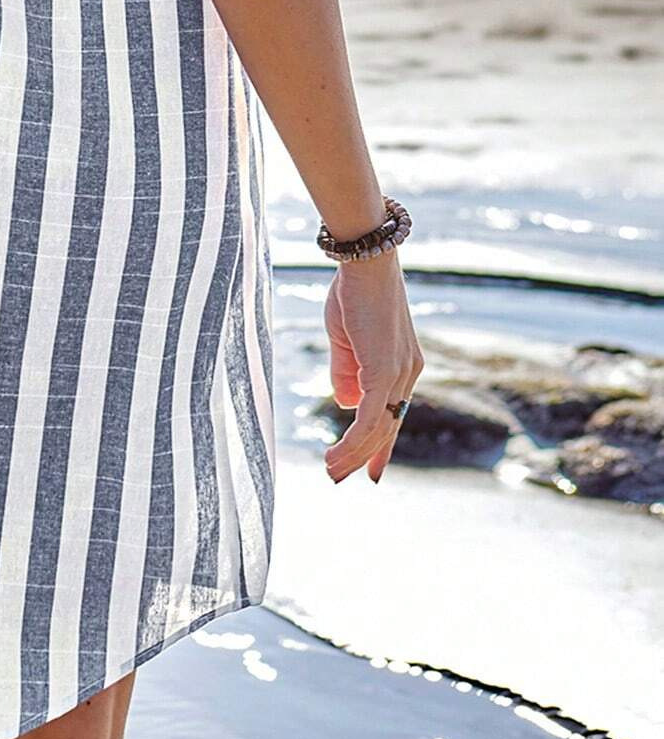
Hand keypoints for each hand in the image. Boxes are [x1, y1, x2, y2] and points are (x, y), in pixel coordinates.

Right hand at [323, 253, 423, 483]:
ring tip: (330, 471)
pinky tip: (336, 456)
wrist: (365, 260)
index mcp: (402, 364)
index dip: (381, 444)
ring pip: (378, 427)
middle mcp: (408, 372)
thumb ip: (345, 371)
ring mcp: (398, 373)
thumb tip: (344, 403)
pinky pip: (368, 417)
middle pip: (388, 426)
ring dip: (352, 453)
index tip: (371, 471)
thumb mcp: (345, 337)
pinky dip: (353, 440)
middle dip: (365, 456)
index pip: (394, 412)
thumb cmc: (353, 291)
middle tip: (341, 478)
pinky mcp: (383, 370)